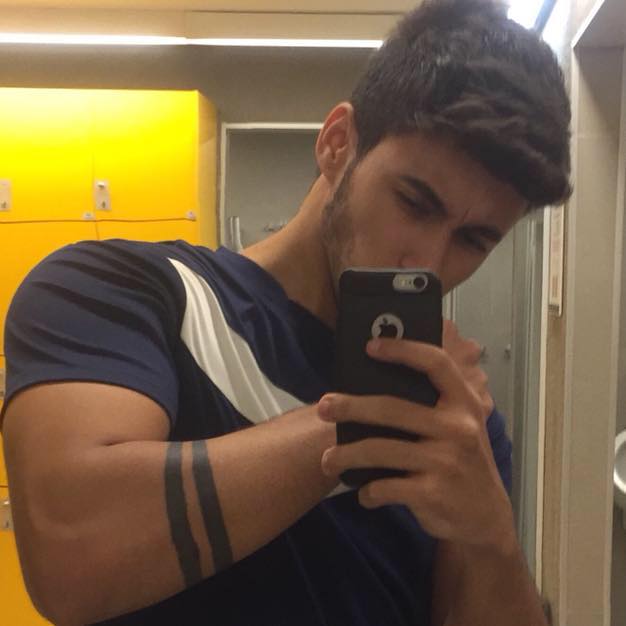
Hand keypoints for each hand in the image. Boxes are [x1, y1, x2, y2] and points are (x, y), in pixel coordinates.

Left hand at [318, 338, 515, 552]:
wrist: (487, 518)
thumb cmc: (462, 462)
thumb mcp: (461, 426)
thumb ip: (434, 405)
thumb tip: (374, 383)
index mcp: (464, 403)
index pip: (435, 363)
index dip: (403, 350)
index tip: (370, 346)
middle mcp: (458, 428)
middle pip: (392, 409)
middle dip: (351, 407)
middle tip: (323, 407)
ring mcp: (446, 462)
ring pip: (379, 450)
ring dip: (346, 455)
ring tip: (328, 460)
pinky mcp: (434, 494)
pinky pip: (385, 487)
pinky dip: (367, 491)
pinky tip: (363, 493)